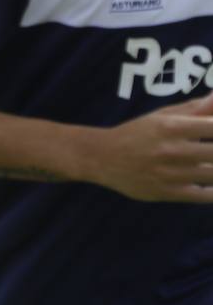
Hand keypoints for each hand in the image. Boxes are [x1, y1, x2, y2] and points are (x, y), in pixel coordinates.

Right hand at [88, 93, 212, 202]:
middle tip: (212, 150)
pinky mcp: (167, 193)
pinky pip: (202, 196)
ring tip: (211, 163)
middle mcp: (170, 149)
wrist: (101, 157)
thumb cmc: (137, 134)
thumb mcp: (162, 116)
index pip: (212, 126)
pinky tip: (212, 184)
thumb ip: (195, 109)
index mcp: (170, 126)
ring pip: (212, 175)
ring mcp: (169, 173)